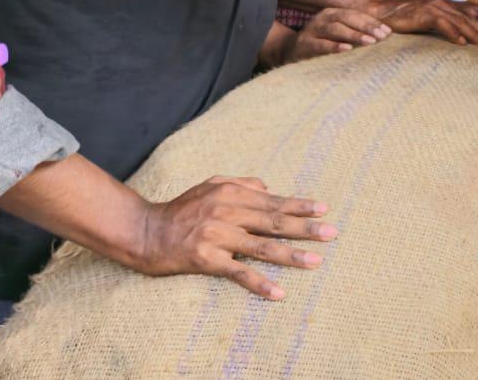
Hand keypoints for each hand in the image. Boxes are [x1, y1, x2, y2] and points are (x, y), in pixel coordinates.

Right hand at [128, 176, 337, 299]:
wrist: (144, 232)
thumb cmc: (181, 209)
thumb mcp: (210, 185)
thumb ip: (242, 184)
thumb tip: (270, 187)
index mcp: (231, 194)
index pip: (273, 201)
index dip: (300, 206)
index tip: (324, 210)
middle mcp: (227, 213)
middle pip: (274, 222)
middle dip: (306, 228)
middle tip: (333, 233)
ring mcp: (217, 237)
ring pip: (262, 247)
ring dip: (292, 255)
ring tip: (316, 261)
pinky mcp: (206, 259)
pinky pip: (239, 273)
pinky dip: (260, 283)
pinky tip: (279, 292)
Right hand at [285, 8, 391, 62]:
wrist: (290, 51)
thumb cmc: (321, 42)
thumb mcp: (337, 34)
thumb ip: (355, 31)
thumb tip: (384, 34)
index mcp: (333, 13)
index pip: (355, 15)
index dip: (372, 22)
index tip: (388, 31)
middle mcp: (322, 18)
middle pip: (347, 18)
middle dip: (366, 26)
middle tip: (382, 36)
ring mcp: (312, 31)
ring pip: (335, 29)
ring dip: (354, 35)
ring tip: (370, 41)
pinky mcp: (305, 45)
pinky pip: (321, 45)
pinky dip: (334, 46)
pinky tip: (347, 49)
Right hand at [372, 0, 477, 47]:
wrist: (383, 13)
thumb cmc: (408, 17)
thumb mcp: (434, 18)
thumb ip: (451, 22)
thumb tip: (469, 37)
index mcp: (452, 2)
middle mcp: (446, 2)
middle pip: (475, 14)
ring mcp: (436, 6)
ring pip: (461, 20)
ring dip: (475, 33)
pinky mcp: (424, 13)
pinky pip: (441, 23)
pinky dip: (452, 33)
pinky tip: (461, 43)